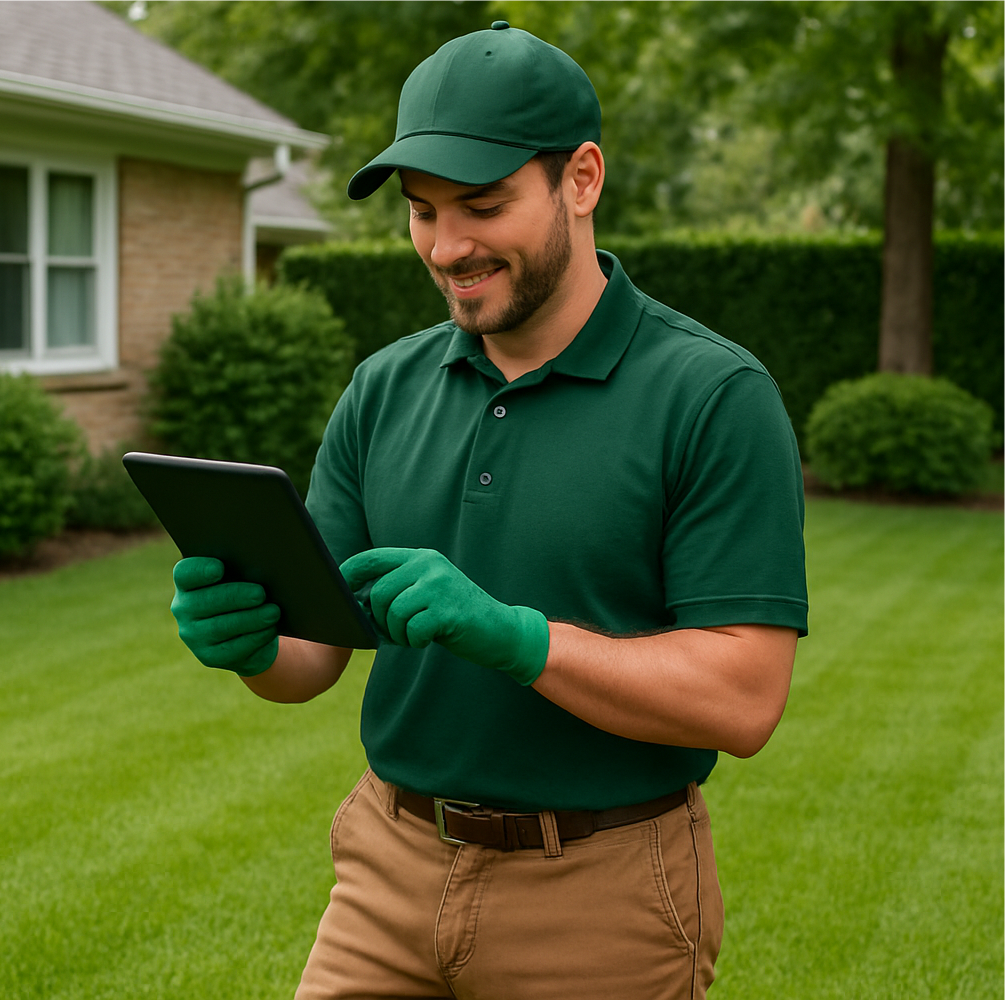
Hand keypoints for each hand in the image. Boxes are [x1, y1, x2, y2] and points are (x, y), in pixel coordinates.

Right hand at [170, 557, 279, 676]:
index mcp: (188, 582)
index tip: (219, 568)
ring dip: (250, 619)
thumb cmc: (246, 593)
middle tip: (260, 593)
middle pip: (205, 601)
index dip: (200, 570)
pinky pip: (232, 648)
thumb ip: (243, 568)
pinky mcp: (209, 656)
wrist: (251, 631)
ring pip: (220, 627)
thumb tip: (263, 566)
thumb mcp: (243, 578)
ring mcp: (193, 635)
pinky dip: (255, 637)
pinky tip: (270, 629)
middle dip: (235, 597)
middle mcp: (184, 608)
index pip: (185, 573)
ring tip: (273, 612)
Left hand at [340, 547, 549, 685]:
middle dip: (380, 620)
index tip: (338, 592)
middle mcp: (429, 565)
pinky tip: (428, 640)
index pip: (372, 558)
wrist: (501, 630)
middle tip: (397, 632)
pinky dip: (414, 641)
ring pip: (393, 613)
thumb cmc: (457, 615)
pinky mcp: (447, 610)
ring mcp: (439, 586)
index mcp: (421, 557)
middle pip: (379, 593)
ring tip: (414, 636)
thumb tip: (355, 602)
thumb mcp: (428, 591)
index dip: (348, 575)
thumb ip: (398, 588)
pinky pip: (411, 629)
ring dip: (398, 634)